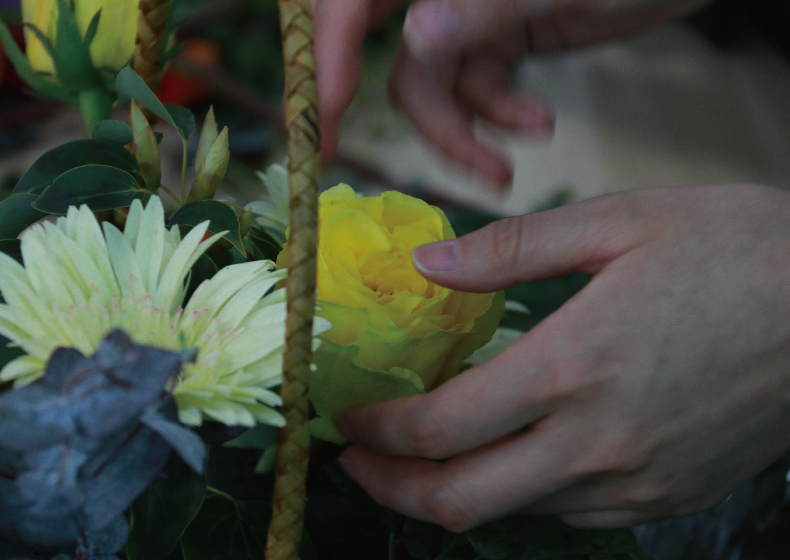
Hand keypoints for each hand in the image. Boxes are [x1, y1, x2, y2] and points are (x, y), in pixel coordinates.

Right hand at [313, 0, 709, 185]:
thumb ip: (485, 8)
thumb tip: (416, 37)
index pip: (351, 1)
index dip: (325, 58)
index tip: (320, 126)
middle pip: (376, 46)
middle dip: (390, 110)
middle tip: (348, 164)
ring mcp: (465, 12)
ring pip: (429, 84)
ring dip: (460, 133)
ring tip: (503, 171)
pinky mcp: (492, 39)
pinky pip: (471, 90)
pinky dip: (495, 119)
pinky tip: (538, 125)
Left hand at [336, 184, 789, 530]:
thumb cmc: (735, 250)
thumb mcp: (619, 222)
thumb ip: (510, 249)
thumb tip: (425, 262)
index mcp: (572, 366)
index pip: (439, 428)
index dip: (376, 432)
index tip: (346, 419)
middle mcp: (597, 440)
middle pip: (460, 499)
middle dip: (392, 487)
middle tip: (357, 461)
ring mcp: (635, 480)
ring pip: (512, 511)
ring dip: (455, 488)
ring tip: (427, 454)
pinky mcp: (667, 497)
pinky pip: (569, 513)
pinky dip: (521, 491)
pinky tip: (514, 452)